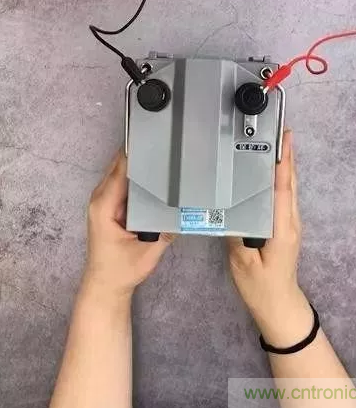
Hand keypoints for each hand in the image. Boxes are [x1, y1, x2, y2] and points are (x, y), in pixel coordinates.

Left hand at [83, 151, 173, 298]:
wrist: (106, 286)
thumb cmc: (122, 270)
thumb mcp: (149, 251)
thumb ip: (166, 230)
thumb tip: (186, 211)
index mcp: (104, 206)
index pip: (120, 170)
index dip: (135, 153)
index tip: (153, 139)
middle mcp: (100, 199)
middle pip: (119, 165)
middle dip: (138, 153)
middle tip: (163, 142)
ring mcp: (104, 201)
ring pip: (120, 172)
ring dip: (137, 163)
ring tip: (161, 153)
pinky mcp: (110, 205)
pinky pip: (122, 182)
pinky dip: (135, 175)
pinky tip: (153, 173)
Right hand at [227, 131, 312, 345]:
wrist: (278, 306)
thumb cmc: (260, 286)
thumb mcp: (242, 262)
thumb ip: (237, 233)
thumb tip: (229, 206)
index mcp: (282, 228)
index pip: (284, 189)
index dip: (284, 162)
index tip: (284, 139)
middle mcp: (291, 221)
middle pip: (290, 183)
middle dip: (286, 155)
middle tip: (278, 130)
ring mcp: (290, 224)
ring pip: (289, 188)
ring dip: (284, 165)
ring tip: (275, 142)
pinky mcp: (286, 227)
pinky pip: (284, 196)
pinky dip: (280, 179)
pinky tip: (269, 171)